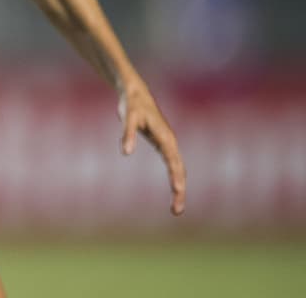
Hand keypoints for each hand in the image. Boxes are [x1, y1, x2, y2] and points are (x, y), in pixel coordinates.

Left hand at [119, 79, 186, 215]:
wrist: (135, 93)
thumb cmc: (132, 104)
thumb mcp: (128, 117)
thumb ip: (127, 134)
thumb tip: (126, 153)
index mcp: (165, 137)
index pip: (173, 161)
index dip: (175, 177)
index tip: (178, 192)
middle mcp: (170, 142)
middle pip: (179, 170)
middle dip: (180, 190)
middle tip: (177, 211)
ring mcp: (168, 144)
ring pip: (178, 169)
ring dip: (179, 188)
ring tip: (176, 209)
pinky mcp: (162, 145)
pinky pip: (173, 165)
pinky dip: (175, 179)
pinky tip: (176, 190)